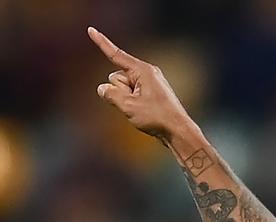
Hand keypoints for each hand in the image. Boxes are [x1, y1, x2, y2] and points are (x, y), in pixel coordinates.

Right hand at [88, 26, 192, 143]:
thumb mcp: (129, 106)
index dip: (101, 43)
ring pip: (124, 88)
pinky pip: (133, 95)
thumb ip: (111, 95)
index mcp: (142, 70)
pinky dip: (133, 103)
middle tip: (137, 106)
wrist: (179, 131)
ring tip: (143, 111)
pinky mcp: (151, 93)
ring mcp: (150, 83)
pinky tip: (145, 113)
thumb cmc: (158, 118)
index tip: (90, 30)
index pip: (116, 55)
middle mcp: (146, 73)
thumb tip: (102, 89)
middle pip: (117, 77)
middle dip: (119, 91)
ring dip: (127, 99)